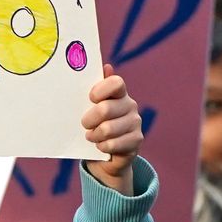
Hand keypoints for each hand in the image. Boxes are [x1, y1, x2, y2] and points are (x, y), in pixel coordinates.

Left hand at [82, 66, 142, 195]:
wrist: (103, 155)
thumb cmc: (94, 126)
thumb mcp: (90, 107)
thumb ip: (96, 88)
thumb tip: (106, 66)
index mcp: (119, 93)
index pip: (116, 83)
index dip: (100, 90)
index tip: (90, 99)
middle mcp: (130, 105)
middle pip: (105, 109)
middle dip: (88, 120)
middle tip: (85, 124)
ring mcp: (135, 123)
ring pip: (107, 129)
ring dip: (94, 135)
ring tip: (92, 136)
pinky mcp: (136, 140)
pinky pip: (112, 144)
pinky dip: (101, 147)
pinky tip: (101, 146)